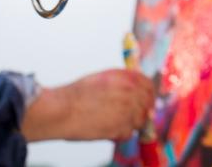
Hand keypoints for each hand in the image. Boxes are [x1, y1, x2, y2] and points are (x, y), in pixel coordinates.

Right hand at [21, 69, 153, 141]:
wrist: (63, 110)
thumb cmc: (77, 95)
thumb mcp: (103, 79)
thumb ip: (122, 83)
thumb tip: (135, 92)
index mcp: (125, 77)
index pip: (148, 85)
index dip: (148, 94)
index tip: (145, 101)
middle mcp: (130, 92)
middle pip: (148, 104)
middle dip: (141, 111)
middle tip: (130, 117)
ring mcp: (128, 110)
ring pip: (140, 121)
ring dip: (129, 123)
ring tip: (112, 122)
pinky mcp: (121, 128)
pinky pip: (128, 134)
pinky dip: (119, 134)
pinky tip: (107, 129)